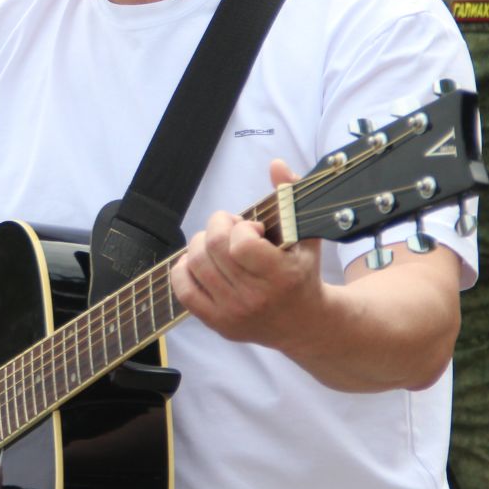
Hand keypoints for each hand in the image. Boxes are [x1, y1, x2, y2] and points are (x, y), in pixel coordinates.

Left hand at [170, 160, 324, 348]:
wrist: (305, 324)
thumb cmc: (303, 273)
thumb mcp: (306, 235)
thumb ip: (290, 197)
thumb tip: (277, 164)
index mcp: (281, 275)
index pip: (241, 243)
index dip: (241, 227)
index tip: (253, 229)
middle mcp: (255, 297)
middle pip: (212, 247)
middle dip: (217, 226)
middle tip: (230, 229)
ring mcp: (233, 312)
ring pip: (194, 264)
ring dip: (201, 244)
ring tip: (217, 244)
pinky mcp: (217, 323)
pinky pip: (184, 290)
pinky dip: (183, 270)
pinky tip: (198, 261)